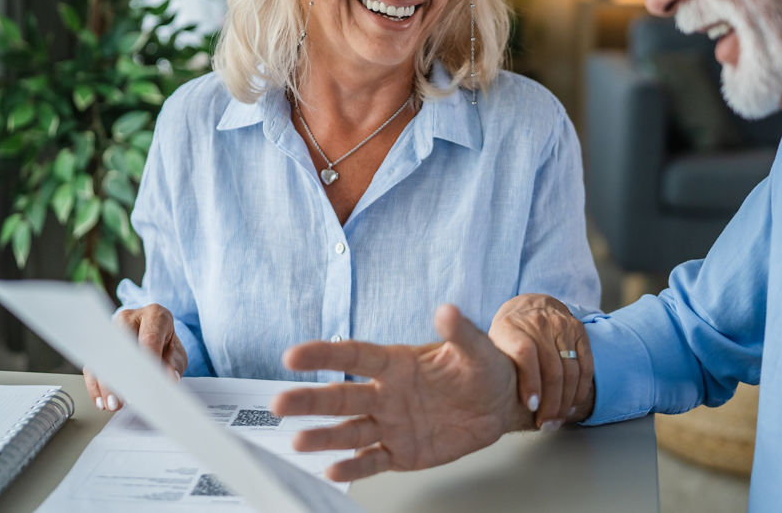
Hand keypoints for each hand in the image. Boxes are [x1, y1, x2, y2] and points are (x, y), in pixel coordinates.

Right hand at [83, 303, 185, 411]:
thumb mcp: (176, 352)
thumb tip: (169, 379)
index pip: (149, 338)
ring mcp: (111, 330)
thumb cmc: (166, 343)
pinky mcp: (100, 345)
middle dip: (122, 375)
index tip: (146, 384)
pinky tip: (102, 400)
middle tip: (125, 398)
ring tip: (112, 404)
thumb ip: (173, 365)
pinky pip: (93, 366)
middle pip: (121, 346)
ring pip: (104, 356)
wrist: (156, 334)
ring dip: (106, 383)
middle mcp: (130, 318)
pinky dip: (96, 385)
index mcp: (154, 315)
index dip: (147, 362)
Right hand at [270, 304, 531, 481]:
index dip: (324, 355)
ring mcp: (391, 424)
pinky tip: (333, 470)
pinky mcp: (402, 452)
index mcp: (396, 363)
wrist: (500, 405)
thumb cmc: (484, 369)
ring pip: (349, 431)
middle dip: (310, 401)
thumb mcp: (477, 347)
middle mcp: (386, 394)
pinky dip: (352, 467)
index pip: (353, 357)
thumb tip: (447, 310)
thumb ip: (459, 332)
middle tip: (280, 402)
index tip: (294, 355)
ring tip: (299, 441)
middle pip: (341, 397)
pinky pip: (372, 460)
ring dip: (323, 437)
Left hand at [488, 293, 593, 428]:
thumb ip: (491, 365)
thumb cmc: (508, 335)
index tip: (531, 406)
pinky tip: (573, 404)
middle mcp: (538, 322)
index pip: (525, 354)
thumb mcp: (490, 344)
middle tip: (546, 423)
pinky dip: (581, 389)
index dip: (530, 382)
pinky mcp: (578, 330)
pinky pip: (585, 365)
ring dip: (566, 401)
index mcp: (510, 327)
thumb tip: (490, 399)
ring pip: (570, 370)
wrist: (529, 306)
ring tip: (558, 419)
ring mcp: (561, 325)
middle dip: (551, 402)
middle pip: (551, 368)